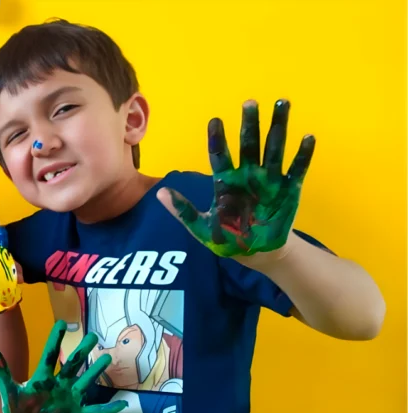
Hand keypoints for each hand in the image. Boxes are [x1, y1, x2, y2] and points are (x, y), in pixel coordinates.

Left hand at [0, 320, 127, 412]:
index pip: (50, 355)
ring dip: (96, 371)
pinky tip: (122, 403)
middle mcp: (59, 385)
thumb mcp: (8, 392)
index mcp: (42, 378)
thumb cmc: (18, 412)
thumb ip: (2, 372)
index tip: (61, 322)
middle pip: (73, 364)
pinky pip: (94, 410)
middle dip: (82, 350)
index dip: (55, 339)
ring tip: (107, 357)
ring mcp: (69, 399)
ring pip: (85, 382)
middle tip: (94, 335)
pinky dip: (107, 408)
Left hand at [158, 99, 314, 262]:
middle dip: (250, 123)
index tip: (215, 121)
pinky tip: (308, 137)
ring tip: (283, 103)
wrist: (256, 253)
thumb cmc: (227, 239)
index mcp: (225, 181)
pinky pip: (296, 169)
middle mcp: (247, 174)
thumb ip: (183, 211)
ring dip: (279, 127)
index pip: (220, 155)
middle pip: (249, 144)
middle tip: (250, 102)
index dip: (218, 139)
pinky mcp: (288, 189)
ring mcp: (269, 179)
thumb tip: (160, 193)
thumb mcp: (201, 228)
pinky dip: (302, 154)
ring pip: (273, 148)